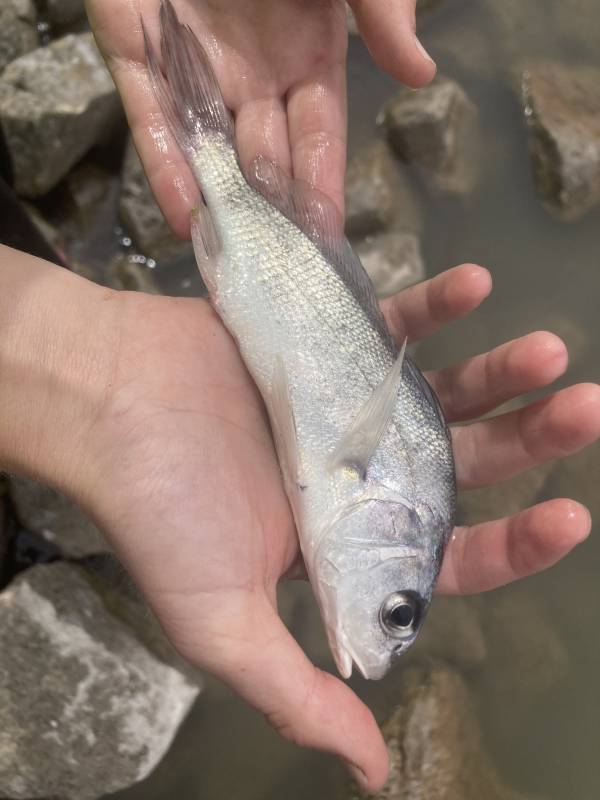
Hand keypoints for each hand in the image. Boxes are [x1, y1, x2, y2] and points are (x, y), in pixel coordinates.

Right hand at [67, 263, 595, 792]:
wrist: (104, 406)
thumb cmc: (160, 512)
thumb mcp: (221, 624)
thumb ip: (296, 692)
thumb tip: (370, 774)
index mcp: (345, 544)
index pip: (448, 554)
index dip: (512, 545)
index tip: (572, 520)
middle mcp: (360, 475)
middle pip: (464, 463)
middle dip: (530, 443)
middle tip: (586, 411)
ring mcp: (349, 407)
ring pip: (444, 391)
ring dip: (499, 372)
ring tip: (551, 351)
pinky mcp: (327, 347)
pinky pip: (392, 324)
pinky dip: (433, 306)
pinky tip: (477, 287)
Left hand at [86, 0, 435, 234]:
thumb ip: (381, 8)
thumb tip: (419, 74)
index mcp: (307, 56)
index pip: (319, 140)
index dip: (323, 189)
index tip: (328, 244)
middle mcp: (253, 75)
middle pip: (266, 159)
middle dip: (272, 216)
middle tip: (280, 275)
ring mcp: (194, 68)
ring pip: (208, 149)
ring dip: (219, 205)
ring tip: (230, 263)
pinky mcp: (137, 54)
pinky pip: (151, 118)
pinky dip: (165, 165)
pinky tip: (182, 214)